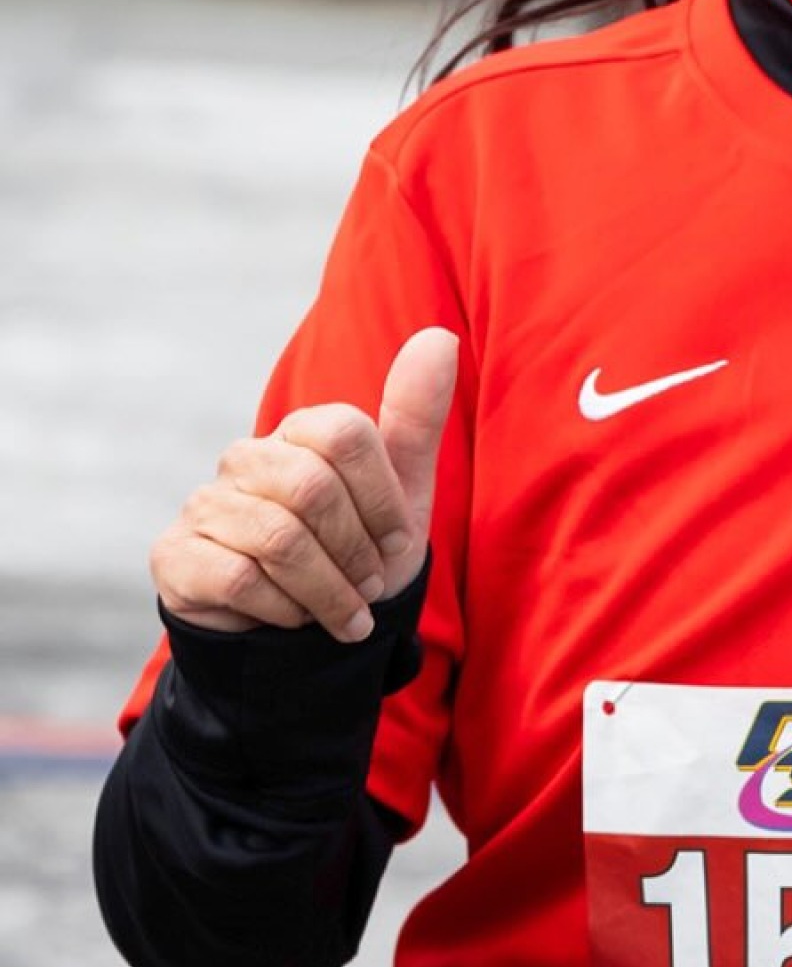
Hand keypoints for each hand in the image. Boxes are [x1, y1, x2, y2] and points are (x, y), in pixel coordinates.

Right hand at [150, 328, 459, 644]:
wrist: (299, 629)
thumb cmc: (355, 548)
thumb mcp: (402, 491)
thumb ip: (417, 416)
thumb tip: (439, 337)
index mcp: (301, 432)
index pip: (347, 434)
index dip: (383, 498)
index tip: (399, 542)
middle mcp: (247, 457)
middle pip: (313, 489)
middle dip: (357, 551)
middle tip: (373, 586)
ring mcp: (206, 504)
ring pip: (279, 540)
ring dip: (328, 590)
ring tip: (349, 615)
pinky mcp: (177, 554)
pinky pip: (240, 578)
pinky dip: (285, 609)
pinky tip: (297, 618)